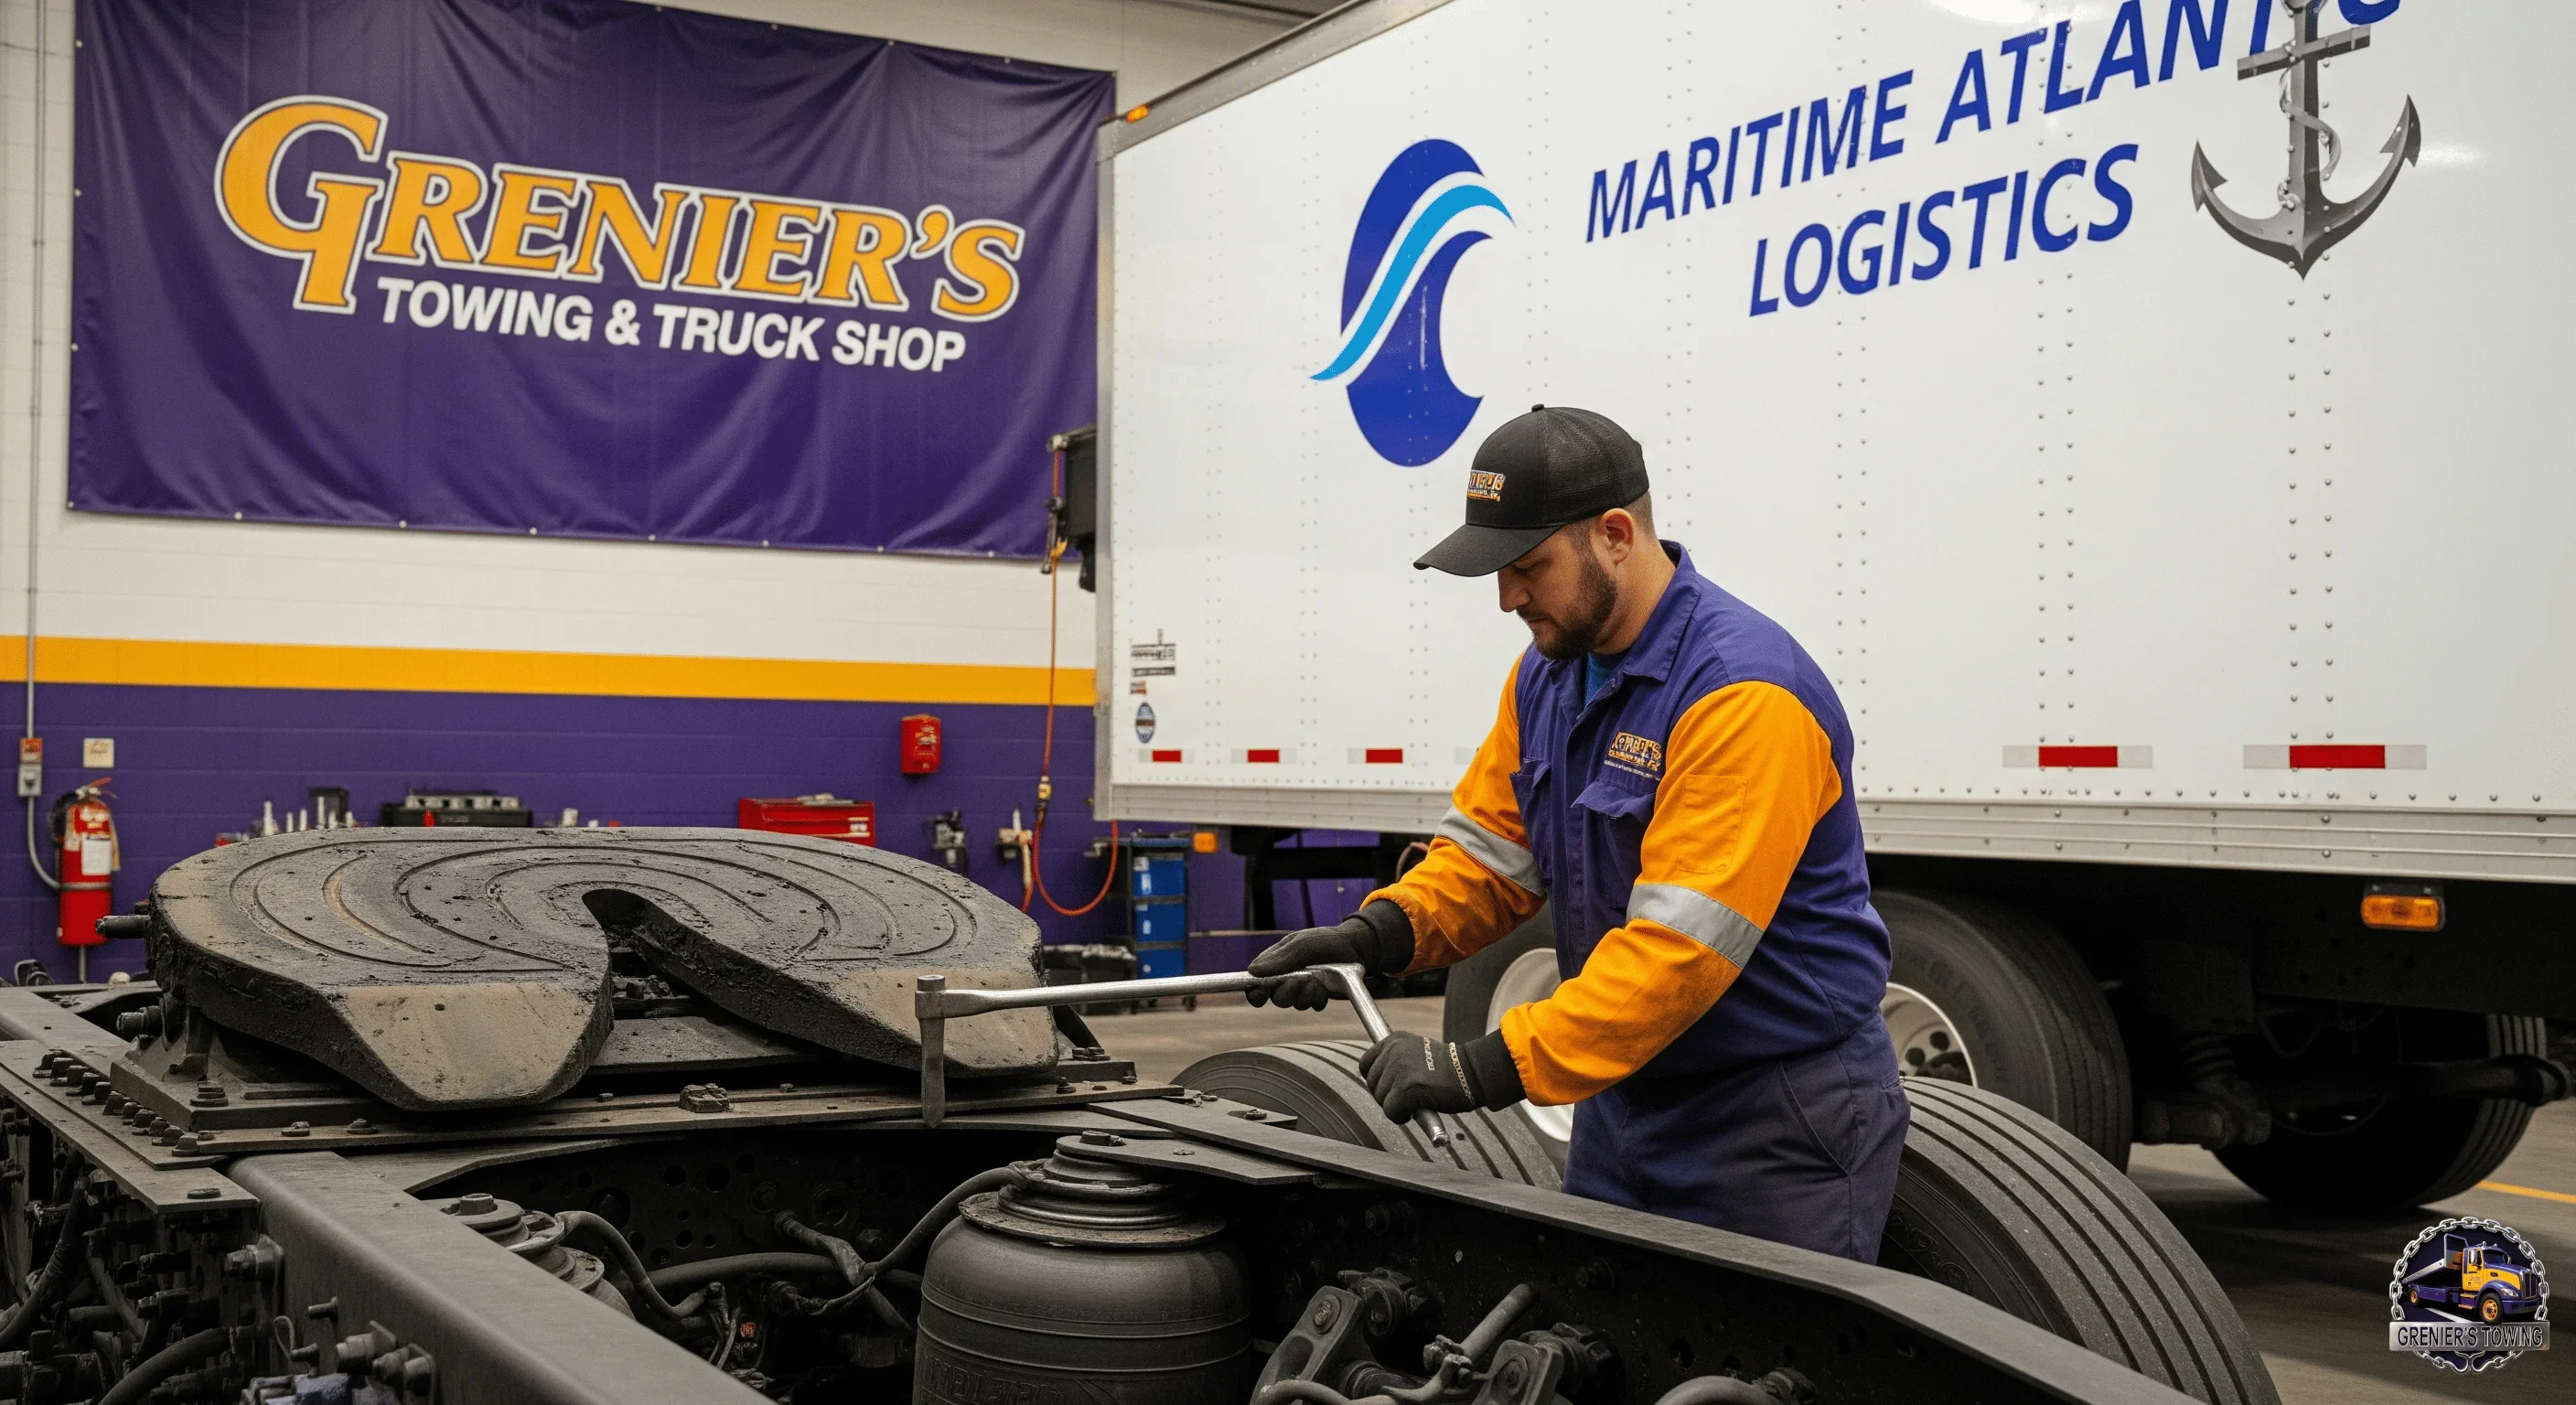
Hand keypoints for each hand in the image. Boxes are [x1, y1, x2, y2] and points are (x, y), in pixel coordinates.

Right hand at [1247, 901, 1412, 1009]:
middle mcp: (1287, 977)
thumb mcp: (1302, 944)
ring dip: (1305, 995)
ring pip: (1294, 1003)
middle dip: (1287, 992)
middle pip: (1275, 997)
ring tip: (1317, 981)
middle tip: (1300, 981)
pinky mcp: (1319, 995)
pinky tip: (1326, 987)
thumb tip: (1252, 971)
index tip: (1259, 993)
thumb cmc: (1326, 940)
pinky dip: (1319, 998)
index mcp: (1276, 962)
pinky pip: (1312, 1006)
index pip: (1256, 982)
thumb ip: (1280, 958)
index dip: (1254, 991)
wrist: (1357, 947)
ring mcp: (1303, 988)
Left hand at [1360, 1033, 1502, 1121]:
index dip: (1376, 1080)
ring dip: (1396, 1107)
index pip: (1366, 1063)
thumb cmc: (1450, 1069)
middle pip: (1372, 1084)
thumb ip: (1398, 1060)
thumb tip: (1377, 1080)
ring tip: (1417, 1102)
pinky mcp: (1405, 1090)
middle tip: (1409, 1098)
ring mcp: (1398, 1070)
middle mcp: (1393, 1052)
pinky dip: (1401, 1117)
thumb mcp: (1418, 1052)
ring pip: (1381, 1100)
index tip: (1389, 1088)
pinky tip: (1416, 1111)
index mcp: (1394, 1040)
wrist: (1474, 1072)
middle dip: (1388, 1096)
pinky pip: (1390, 1112)